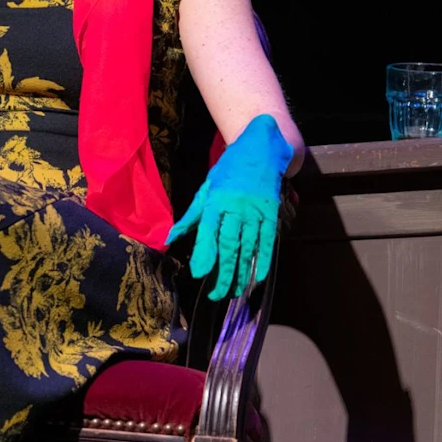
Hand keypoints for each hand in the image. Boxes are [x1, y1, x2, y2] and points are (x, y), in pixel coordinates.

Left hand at [165, 114, 291, 299]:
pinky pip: (267, 239)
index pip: (208, 232)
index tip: (199, 273)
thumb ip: (191, 215)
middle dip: (224, 271)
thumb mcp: (207, 188)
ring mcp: (255, 210)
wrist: (261, 147)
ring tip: (236, 290)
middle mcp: (235, 207)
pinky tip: (259, 275)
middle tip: (218, 293)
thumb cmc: (229, 170)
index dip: (204, 254)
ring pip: (247, 245)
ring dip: (242, 270)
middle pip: (229, 244)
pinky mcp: (270, 211)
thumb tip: (171, 237)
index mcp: (215, 201)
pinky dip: (264, 258)